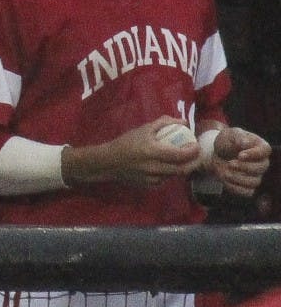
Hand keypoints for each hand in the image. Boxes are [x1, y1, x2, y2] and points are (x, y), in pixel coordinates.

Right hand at [62, 116, 201, 187]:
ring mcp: (153, 178)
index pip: (180, 155)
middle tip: (197, 154)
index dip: (193, 151)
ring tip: (186, 159)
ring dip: (183, 167)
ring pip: (176, 175)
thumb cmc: (126, 142)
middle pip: (183, 169)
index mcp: (153, 152)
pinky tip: (170, 165)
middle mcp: (155, 168)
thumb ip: (164, 123)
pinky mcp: (150, 185)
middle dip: (194, 162)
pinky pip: (167, 179)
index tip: (197, 144)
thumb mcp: (143, 129)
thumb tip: (183, 122)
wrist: (109, 162)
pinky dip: (172, 172)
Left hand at [206, 128, 270, 197]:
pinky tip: (225, 178)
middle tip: (229, 163)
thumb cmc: (227, 142)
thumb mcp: (229, 135)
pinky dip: (234, 187)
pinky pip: (247, 192)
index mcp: (260, 147)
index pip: (265, 151)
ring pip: (254, 182)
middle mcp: (262, 162)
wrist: (217, 154)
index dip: (253, 154)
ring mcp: (257, 175)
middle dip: (243, 167)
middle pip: (260, 168)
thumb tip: (244, 142)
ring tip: (224, 171)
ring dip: (237, 178)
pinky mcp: (248, 187)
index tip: (240, 155)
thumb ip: (237, 137)